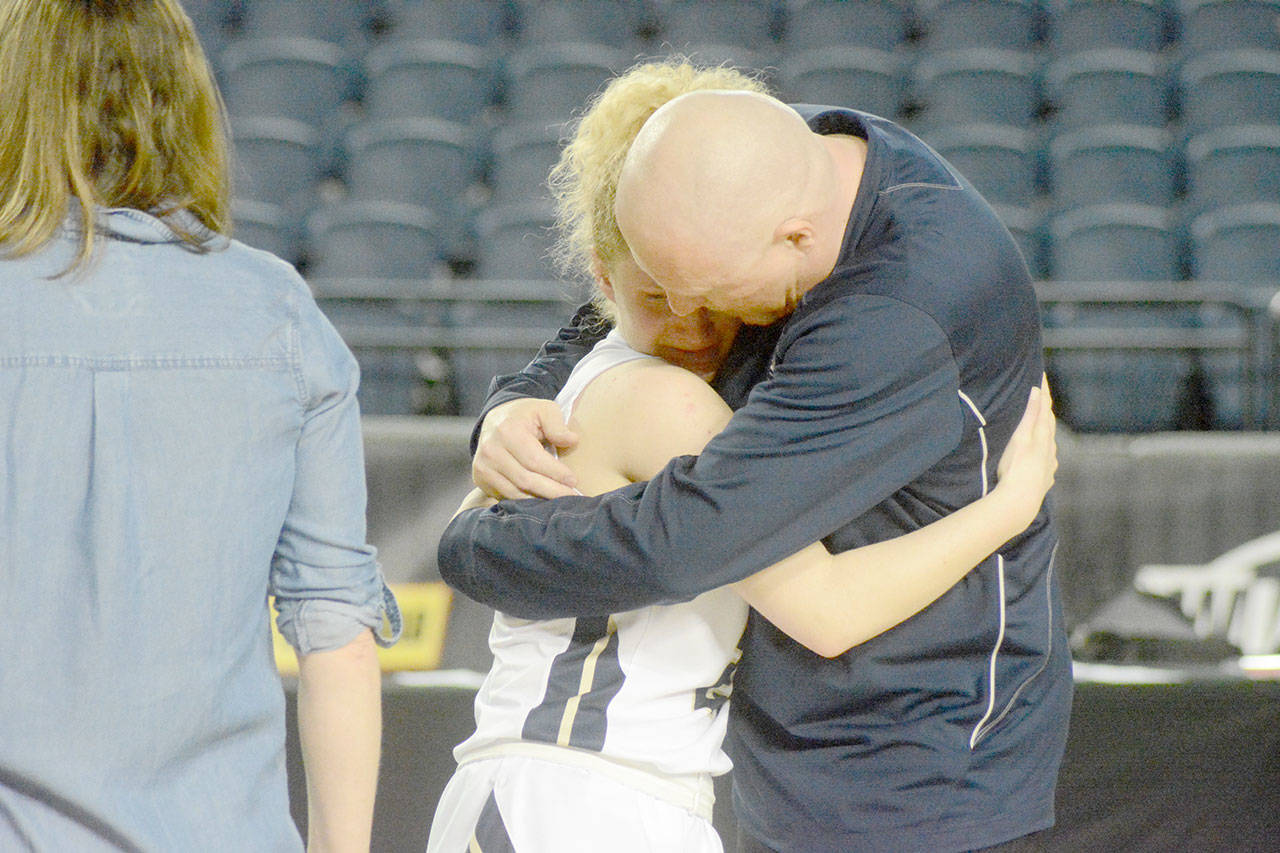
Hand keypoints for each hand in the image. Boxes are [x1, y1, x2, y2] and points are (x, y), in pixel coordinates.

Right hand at [472, 398, 579, 499]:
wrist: (494, 420)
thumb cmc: (525, 416)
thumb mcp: (544, 410)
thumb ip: (558, 425)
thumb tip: (572, 440)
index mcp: (507, 431)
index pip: (535, 460)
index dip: (556, 473)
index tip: (574, 480)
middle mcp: (491, 450)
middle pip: (525, 480)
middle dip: (552, 491)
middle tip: (572, 497)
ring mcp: (483, 466)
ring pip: (515, 493)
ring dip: (539, 500)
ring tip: (559, 501)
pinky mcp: (480, 478)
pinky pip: (505, 496)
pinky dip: (525, 502)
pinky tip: (541, 501)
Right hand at [993, 376, 1057, 530]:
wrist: (1019, 503)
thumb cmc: (1015, 469)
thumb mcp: (1019, 439)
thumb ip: (1029, 416)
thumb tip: (1037, 392)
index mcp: (1043, 437)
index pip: (1045, 409)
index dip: (1044, 393)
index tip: (1042, 375)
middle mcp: (1049, 450)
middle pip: (1049, 424)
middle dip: (1045, 409)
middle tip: (1041, 395)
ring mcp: (1048, 465)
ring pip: (1049, 443)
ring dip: (1045, 430)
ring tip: (1040, 423)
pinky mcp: (1044, 479)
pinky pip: (1047, 460)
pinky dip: (1044, 451)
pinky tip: (1041, 456)